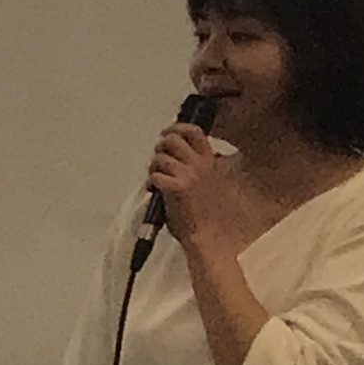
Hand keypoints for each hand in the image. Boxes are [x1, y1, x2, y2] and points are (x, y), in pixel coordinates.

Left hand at [147, 122, 262, 261]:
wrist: (211, 236)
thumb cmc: (211, 215)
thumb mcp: (212, 184)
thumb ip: (199, 169)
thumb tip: (178, 159)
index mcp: (211, 162)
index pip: (195, 132)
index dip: (177, 127)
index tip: (167, 132)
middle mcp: (200, 165)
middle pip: (172, 139)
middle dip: (160, 146)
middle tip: (158, 158)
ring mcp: (188, 175)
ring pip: (160, 158)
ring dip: (153, 166)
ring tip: (156, 178)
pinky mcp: (176, 188)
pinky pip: (155, 175)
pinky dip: (151, 181)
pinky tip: (154, 189)